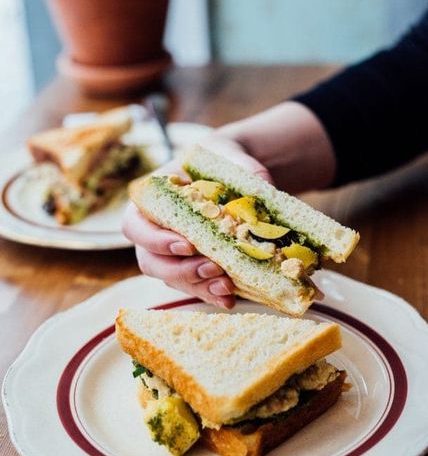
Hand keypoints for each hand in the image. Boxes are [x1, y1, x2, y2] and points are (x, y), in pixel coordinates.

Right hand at [122, 136, 271, 308]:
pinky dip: (211, 295)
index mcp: (150, 201)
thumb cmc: (222, 161)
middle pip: (151, 262)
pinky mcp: (192, 268)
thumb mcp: (229, 157)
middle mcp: (154, 231)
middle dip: (181, 270)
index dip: (156, 240)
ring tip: (226, 287)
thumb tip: (263, 187)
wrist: (233, 175)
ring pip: (172, 280)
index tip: (187, 244)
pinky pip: (195, 287)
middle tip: (213, 270)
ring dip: (198, 287)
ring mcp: (171, 254)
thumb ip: (242, 169)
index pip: (135, 226)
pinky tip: (230, 299)